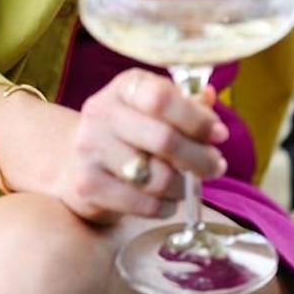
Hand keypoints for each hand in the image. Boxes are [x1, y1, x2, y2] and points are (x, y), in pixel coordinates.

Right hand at [58, 69, 228, 224]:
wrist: (74, 162)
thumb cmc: (128, 133)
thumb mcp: (152, 109)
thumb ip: (184, 103)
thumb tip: (209, 98)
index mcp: (124, 87)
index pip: (161, 98)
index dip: (197, 119)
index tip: (218, 135)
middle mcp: (101, 111)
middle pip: (164, 139)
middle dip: (200, 158)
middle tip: (215, 167)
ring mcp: (90, 148)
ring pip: (158, 177)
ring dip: (183, 186)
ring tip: (185, 184)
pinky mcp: (87, 185)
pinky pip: (145, 205)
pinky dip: (165, 206)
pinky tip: (163, 199)